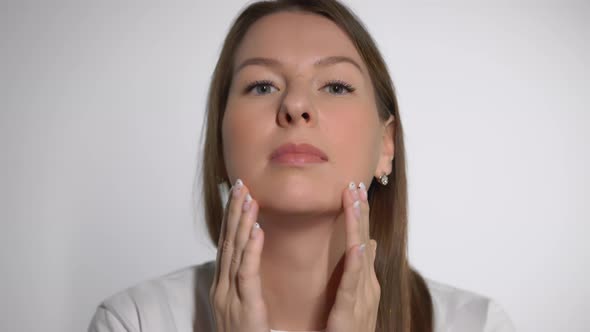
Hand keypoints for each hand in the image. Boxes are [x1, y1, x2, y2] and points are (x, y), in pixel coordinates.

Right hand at [209, 179, 269, 331]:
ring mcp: (229, 297)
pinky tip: (257, 230)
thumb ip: (245, 284)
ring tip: (248, 197)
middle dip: (234, 212)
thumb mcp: (242, 307)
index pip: (227, 245)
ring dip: (241, 223)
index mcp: (223, 286)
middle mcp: (222, 288)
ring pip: (234, 252)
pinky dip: (250, 249)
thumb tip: (251, 260)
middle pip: (227, 242)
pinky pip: (246, 273)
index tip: (239, 195)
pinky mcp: (244, 308)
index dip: (232, 218)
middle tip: (240, 185)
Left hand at [326, 182, 379, 331]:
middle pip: (363, 239)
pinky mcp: (352, 309)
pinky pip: (354, 282)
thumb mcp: (357, 295)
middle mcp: (368, 282)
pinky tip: (358, 244)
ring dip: (358, 225)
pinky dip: (357, 261)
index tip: (354, 189)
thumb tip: (371, 242)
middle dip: (360, 211)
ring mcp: (363, 295)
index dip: (359, 214)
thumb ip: (362, 269)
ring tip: (355, 200)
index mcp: (366, 278)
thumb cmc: (351, 329)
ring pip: (360, 253)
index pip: (362, 238)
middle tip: (356, 184)